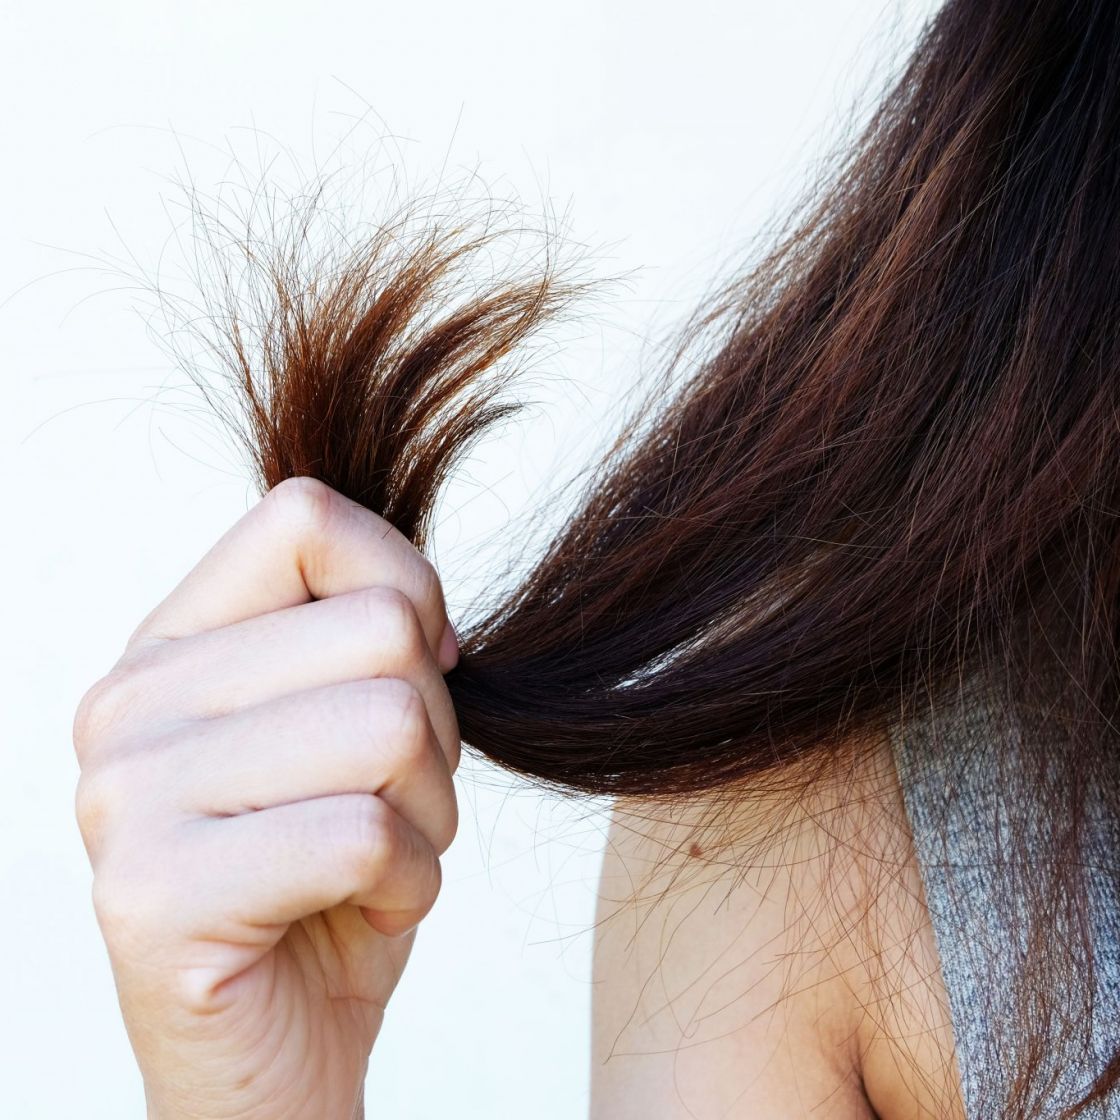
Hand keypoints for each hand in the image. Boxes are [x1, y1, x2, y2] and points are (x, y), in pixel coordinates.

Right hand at [73, 477, 460, 1119]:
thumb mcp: (351, 729)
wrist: (281, 1052)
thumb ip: (363, 637)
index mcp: (172, 646)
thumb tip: (423, 609)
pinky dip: (408, 883)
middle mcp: (128, 705)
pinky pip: (363, 835)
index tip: (420, 674)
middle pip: (379, 628)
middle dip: (436, 731)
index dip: (407, 589)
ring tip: (376, 857)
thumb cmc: (332, 876)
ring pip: (390, 725)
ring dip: (428, 811)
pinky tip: (360, 912)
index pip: (305, 517)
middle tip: (391, 802)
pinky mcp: (152, 899)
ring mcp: (125, 799)